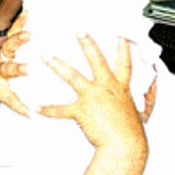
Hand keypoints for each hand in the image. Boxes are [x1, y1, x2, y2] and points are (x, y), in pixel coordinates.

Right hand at [0, 26, 32, 117]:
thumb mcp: (1, 61)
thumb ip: (16, 55)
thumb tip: (36, 48)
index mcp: (3, 55)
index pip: (12, 35)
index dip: (20, 23)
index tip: (29, 11)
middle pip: (8, 47)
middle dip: (19, 40)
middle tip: (30, 34)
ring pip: (6, 69)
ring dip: (17, 68)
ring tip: (27, 69)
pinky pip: (9, 99)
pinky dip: (21, 106)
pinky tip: (30, 112)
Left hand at [38, 35, 147, 174]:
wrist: (125, 145)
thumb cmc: (129, 130)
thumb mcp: (135, 110)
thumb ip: (135, 98)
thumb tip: (140, 93)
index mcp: (120, 87)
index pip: (124, 62)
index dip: (123, 46)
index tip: (118, 32)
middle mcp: (107, 88)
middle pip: (97, 60)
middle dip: (87, 43)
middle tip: (78, 30)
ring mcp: (93, 97)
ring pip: (73, 77)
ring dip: (58, 65)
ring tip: (46, 56)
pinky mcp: (82, 111)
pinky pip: (60, 109)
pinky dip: (46, 109)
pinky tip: (34, 106)